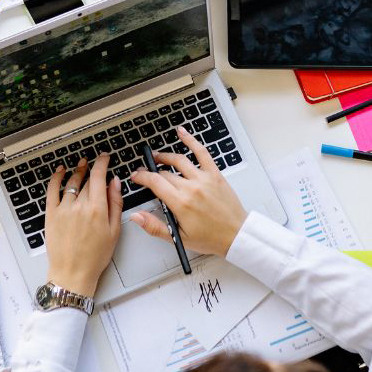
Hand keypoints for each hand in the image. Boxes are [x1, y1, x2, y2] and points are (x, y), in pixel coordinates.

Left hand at [43, 156, 122, 297]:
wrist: (72, 273)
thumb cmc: (95, 257)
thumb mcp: (114, 231)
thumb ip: (115, 204)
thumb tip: (116, 183)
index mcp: (97, 209)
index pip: (99, 176)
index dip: (102, 163)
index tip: (104, 157)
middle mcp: (79, 206)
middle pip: (87, 181)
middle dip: (92, 170)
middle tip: (95, 165)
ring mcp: (63, 209)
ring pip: (71, 183)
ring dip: (77, 172)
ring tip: (81, 166)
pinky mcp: (51, 214)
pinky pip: (52, 190)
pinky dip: (56, 178)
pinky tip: (60, 171)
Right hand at [129, 127, 246, 256]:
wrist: (236, 234)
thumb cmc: (210, 238)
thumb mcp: (178, 237)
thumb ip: (154, 226)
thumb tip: (136, 217)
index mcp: (181, 203)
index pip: (154, 182)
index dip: (142, 177)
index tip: (136, 177)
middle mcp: (191, 188)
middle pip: (165, 173)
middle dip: (151, 171)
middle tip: (145, 172)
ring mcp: (204, 178)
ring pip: (179, 160)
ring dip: (165, 156)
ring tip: (157, 157)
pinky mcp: (215, 174)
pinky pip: (202, 153)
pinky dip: (191, 140)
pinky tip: (182, 133)